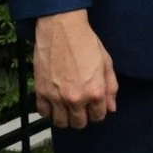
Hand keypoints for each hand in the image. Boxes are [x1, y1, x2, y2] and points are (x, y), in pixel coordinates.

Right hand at [33, 10, 118, 129]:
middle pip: (79, 123)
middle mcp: (76, 98)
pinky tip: (53, 103)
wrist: (62, 29)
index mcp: (95, 92)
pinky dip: (48, 112)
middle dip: (82, 117)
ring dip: (65, 118)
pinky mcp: (41, 92)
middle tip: (81, 106)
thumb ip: (111, 87)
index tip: (94, 105)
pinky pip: (43, 113)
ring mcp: (57, 97)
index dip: (97, 111)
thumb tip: (111, 108)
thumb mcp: (106, 63)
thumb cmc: (86, 43)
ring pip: (61, 123)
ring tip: (67, 107)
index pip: (98, 116)